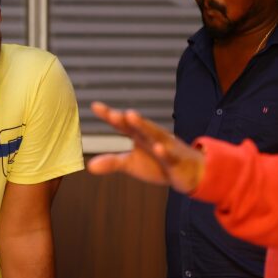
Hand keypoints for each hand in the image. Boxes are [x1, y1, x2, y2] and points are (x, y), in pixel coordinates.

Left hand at [85, 102, 205, 193]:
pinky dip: (164, 152)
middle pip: (137, 125)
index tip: (95, 106)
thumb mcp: (131, 164)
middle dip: (125, 118)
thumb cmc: (157, 164)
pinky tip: (158, 148)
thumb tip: (89, 167)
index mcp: (138, 136)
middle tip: (112, 112)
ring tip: (130, 115)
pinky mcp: (175, 160)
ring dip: (142, 125)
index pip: (122, 124)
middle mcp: (151, 136)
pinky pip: (169, 155)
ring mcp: (164, 146)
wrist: (188, 171)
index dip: (109, 116)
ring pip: (153, 134)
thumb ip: (112, 162)